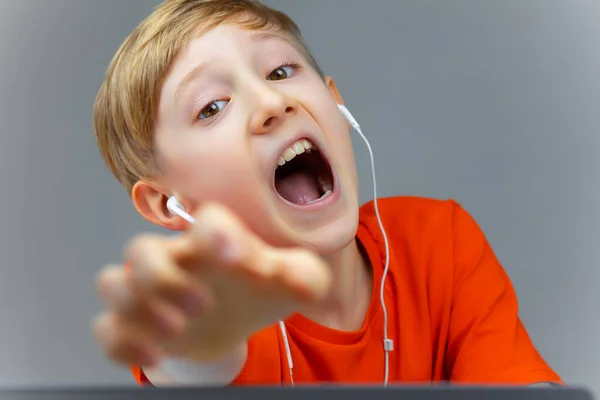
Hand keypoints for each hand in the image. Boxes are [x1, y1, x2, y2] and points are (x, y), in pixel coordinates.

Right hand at [92, 203, 330, 366]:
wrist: (240, 315)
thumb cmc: (264, 287)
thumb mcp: (295, 279)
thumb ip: (302, 276)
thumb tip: (299, 284)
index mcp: (216, 240)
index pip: (206, 220)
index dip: (217, 234)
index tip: (240, 260)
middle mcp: (177, 258)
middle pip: (140, 249)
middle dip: (163, 278)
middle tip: (203, 306)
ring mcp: (153, 291)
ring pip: (111, 282)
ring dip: (135, 306)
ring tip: (175, 331)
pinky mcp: (140, 324)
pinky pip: (106, 328)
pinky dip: (122, 344)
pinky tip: (156, 357)